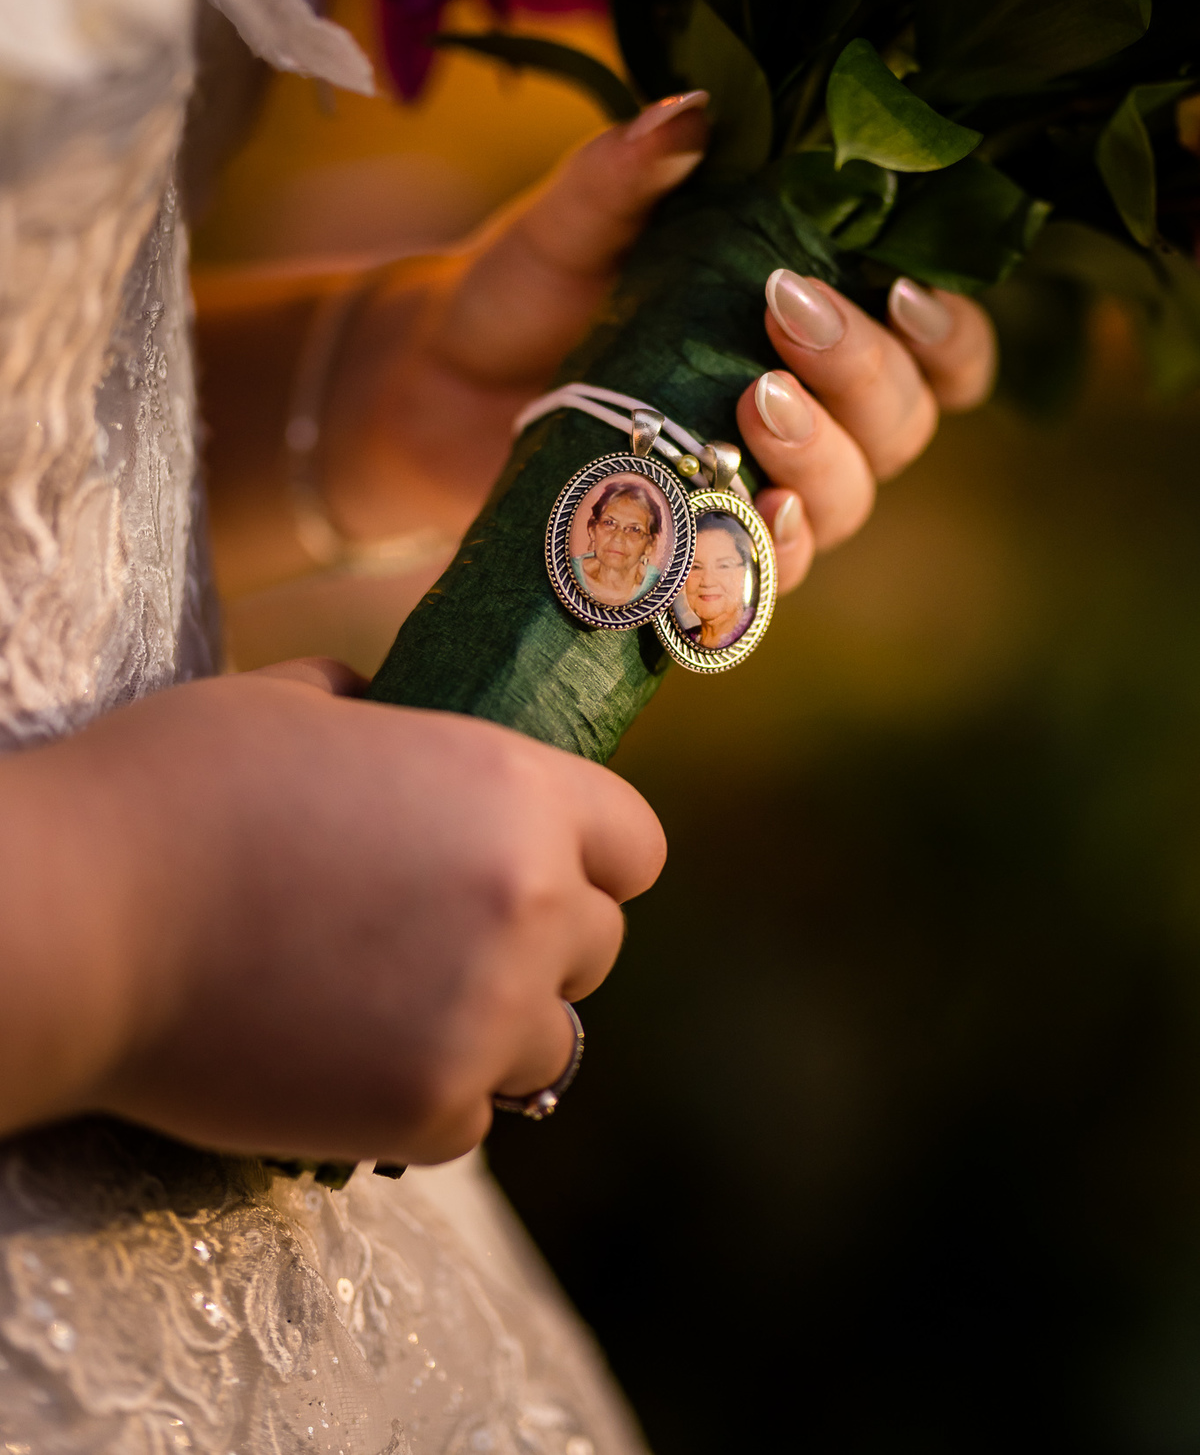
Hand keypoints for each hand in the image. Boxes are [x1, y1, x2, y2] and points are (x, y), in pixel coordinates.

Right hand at [0, 661, 663, 1163]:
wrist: (82, 917)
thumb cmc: (178, 790)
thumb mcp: (293, 703)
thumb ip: (381, 710)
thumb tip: (391, 713)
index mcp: (515, 791)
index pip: (635, 845)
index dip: (589, 855)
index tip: (539, 868)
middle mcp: (529, 905)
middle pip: (598, 946)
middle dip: (538, 943)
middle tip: (442, 938)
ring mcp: (483, 1018)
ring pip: (549, 1044)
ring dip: (492, 1027)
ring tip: (396, 1004)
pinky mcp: (423, 1112)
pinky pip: (472, 1118)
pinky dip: (427, 1098)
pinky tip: (351, 1057)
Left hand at [320, 97, 994, 582]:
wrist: (437, 383)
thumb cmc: (527, 287)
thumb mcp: (574, 220)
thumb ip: (632, 170)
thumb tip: (691, 113)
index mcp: (813, 321)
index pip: (939, 346)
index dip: (949, 331)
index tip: (902, 288)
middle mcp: (811, 410)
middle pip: (903, 418)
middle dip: (863, 368)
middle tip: (786, 310)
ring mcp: (759, 485)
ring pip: (852, 496)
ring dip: (823, 455)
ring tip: (756, 398)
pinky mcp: (702, 549)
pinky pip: (771, 571)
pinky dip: (774, 546)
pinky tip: (756, 510)